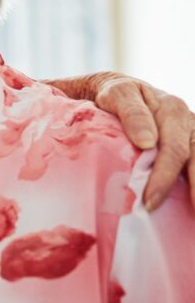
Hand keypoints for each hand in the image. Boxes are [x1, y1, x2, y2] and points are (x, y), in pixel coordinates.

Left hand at [90, 74, 193, 211]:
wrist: (121, 91)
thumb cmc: (116, 95)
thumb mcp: (117, 95)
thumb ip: (132, 114)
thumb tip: (147, 142)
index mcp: (172, 109)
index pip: (173, 149)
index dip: (163, 177)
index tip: (149, 199)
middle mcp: (188, 121)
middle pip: (193, 159)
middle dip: (189, 189)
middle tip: (165, 210)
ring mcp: (193, 133)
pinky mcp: (192, 143)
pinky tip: (192, 203)